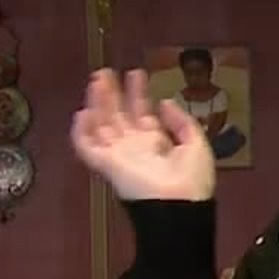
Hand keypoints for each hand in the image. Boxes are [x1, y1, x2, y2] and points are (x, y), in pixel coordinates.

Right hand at [69, 69, 214, 201]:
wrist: (178, 206)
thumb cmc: (192, 179)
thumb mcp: (196, 144)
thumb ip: (182, 121)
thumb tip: (165, 101)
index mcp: (157, 143)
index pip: (142, 113)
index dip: (139, 93)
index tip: (137, 73)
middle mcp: (134, 147)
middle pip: (118, 115)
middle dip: (112, 93)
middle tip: (105, 72)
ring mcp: (118, 155)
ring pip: (101, 124)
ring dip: (97, 102)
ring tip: (96, 80)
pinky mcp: (105, 164)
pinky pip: (86, 147)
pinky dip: (81, 131)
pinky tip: (83, 111)